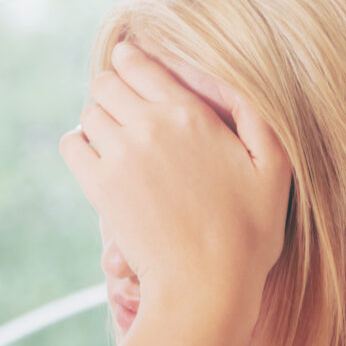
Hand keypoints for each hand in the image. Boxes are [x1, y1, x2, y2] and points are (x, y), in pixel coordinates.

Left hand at [61, 40, 292, 337]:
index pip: (142, 65)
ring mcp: (119, 157)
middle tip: (126, 107)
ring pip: (89, 112)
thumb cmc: (249, 232)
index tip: (130, 62)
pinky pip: (71, 145)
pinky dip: (79, 145)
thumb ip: (256, 116)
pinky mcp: (99, 188)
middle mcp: (149, 127)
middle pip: (107, 83)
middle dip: (114, 88)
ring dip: (99, 119)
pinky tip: (97, 158)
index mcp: (190, 114)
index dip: (132, 60)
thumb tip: (228, 79)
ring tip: (116, 136)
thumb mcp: (275, 167)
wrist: (206, 285)